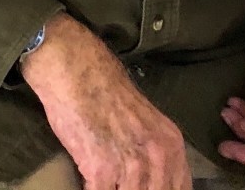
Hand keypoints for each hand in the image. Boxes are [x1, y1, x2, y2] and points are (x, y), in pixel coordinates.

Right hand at [22, 13, 191, 189]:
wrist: (73, 66)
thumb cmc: (102, 84)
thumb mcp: (143, 118)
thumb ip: (151, 150)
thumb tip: (149, 179)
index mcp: (171, 144)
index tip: (142, 186)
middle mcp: (157, 157)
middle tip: (118, 182)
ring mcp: (131, 165)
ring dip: (113, 188)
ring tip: (104, 180)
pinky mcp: (101, 168)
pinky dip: (92, 189)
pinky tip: (87, 180)